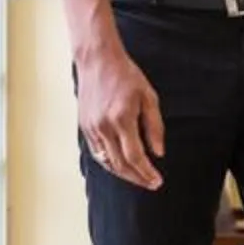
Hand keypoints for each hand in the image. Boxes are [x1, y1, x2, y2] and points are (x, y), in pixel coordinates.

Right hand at [76, 28, 165, 189]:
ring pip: (106, 162)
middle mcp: (104, 127)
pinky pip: (97, 153)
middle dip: (137, 178)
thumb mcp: (148, 97)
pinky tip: (120, 166)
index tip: (157, 181)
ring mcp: (92, 128)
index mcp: (121, 119)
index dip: (146, 172)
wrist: (98, 60)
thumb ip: (154, 127)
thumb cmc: (126, 75)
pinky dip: (109, 163)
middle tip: (150, 184)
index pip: (135, 156)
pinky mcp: (84, 127)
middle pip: (120, 165)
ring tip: (138, 178)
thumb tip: (158, 153)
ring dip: (123, 174)